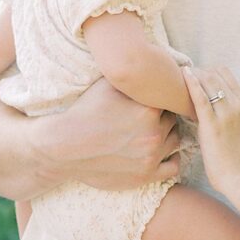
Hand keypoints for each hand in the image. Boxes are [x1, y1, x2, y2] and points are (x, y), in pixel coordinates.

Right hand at [35, 78, 181, 190]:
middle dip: (163, 117)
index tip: (151, 101)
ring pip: (175, 141)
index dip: (159, 99)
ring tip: (153, 132)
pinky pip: (174, 167)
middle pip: (173, 120)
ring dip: (167, 136)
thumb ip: (133, 77)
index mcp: (148, 110)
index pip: (168, 100)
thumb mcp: (107, 85)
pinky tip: (162, 152)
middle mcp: (154, 133)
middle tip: (149, 117)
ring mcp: (151, 157)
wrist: (64, 146)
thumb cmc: (85, 112)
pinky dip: (171, 159)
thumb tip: (147, 64)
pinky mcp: (146, 176)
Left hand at [183, 66, 239, 197]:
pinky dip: (191, 84)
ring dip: (191, 76)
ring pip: (207, 80)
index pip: (223, 72)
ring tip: (175, 80)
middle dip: (196, 71)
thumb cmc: (236, 155)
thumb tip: (208, 102)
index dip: (206, 70)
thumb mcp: (237, 125)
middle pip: (214, 73)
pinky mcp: (213, 124)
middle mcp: (237, 103)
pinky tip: (182, 77)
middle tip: (179, 78)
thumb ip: (226, 111)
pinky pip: (201, 98)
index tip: (193, 77)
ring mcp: (226, 113)